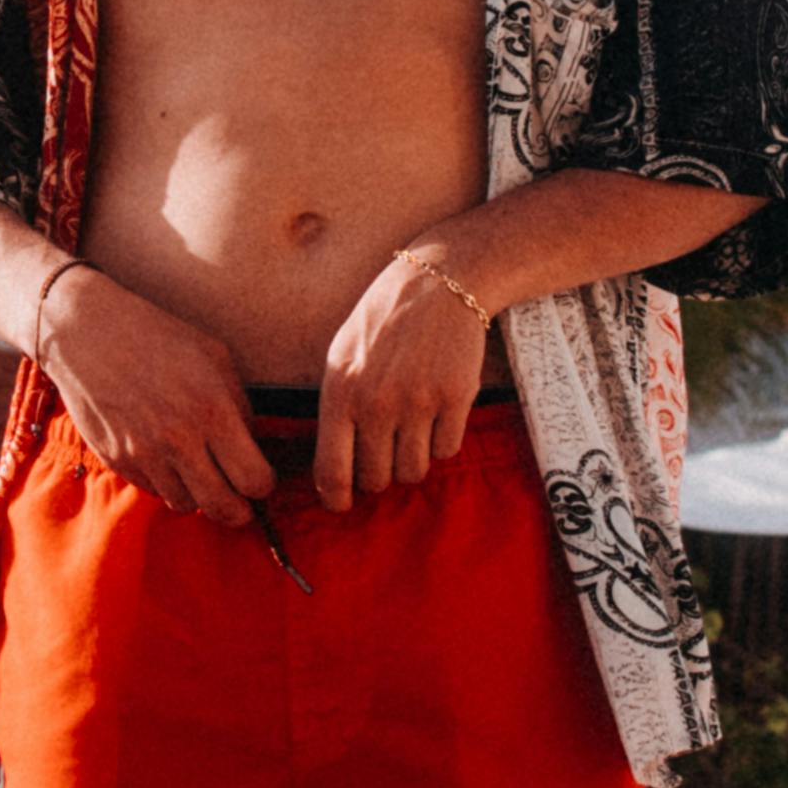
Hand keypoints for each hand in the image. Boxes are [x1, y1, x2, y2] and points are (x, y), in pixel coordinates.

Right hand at [34, 262, 276, 525]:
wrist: (86, 332)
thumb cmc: (157, 336)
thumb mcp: (215, 357)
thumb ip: (239, 405)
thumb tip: (251, 446)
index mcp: (212, 410)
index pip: (254, 480)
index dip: (263, 485)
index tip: (259, 478)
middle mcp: (178, 439)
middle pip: (223, 507)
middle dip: (238, 511)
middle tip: (240, 504)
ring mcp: (144, 454)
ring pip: (186, 504)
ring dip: (198, 495)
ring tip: (199, 472)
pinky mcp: (117, 460)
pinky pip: (153, 490)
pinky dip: (166, 482)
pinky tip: (167, 458)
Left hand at [315, 240, 487, 506]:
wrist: (439, 283)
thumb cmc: (384, 321)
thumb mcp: (341, 355)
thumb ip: (336, 407)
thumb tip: (334, 467)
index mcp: (341, 390)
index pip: (332, 470)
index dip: (336, 498)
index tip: (341, 504)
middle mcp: (377, 402)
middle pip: (376, 479)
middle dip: (379, 474)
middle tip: (384, 454)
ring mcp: (419, 402)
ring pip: (413, 471)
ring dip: (412, 460)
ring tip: (412, 430)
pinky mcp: (455, 398)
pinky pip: (447, 451)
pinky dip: (442, 442)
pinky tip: (438, 413)